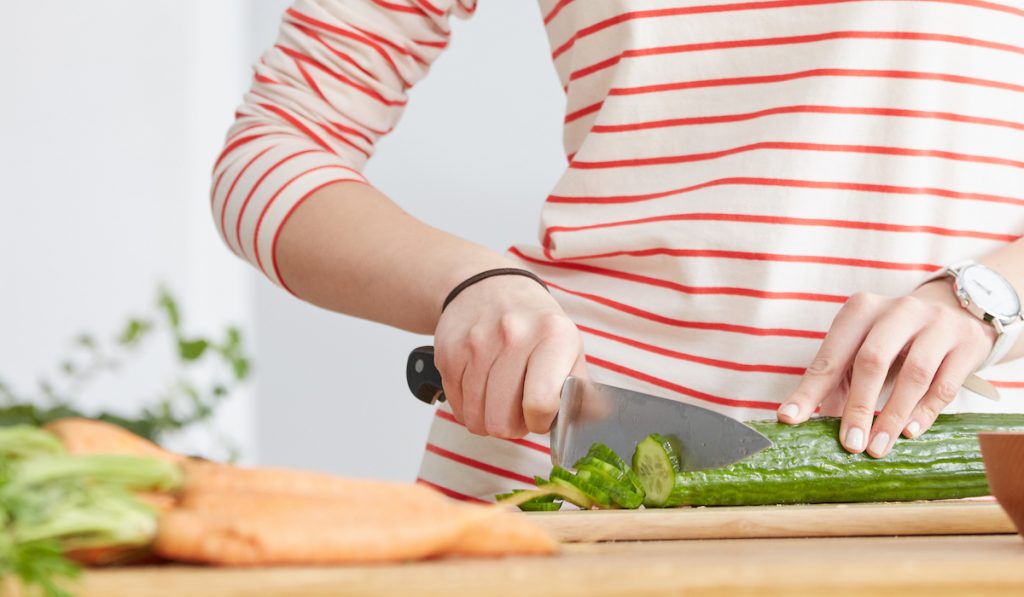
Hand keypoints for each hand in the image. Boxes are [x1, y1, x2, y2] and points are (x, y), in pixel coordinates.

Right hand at [433, 275, 585, 437]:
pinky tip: (482, 388)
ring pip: (478, 419)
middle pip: (503, 421)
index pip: (541, 404)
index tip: (541, 414)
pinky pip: (458, 408)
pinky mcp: (449, 353)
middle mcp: (513, 335)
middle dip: (513, 426)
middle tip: (519, 408)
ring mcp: (476, 344)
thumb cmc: (536, 326)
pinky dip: (470, 407)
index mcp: (553, 335)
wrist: (490, 288)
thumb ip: (578, 391)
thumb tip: (582, 427)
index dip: (540, 421)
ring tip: (501, 397)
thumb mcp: (570, 348)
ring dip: (490, 418)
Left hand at [776, 279, 996, 457]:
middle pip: (872, 360)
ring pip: (914, 374)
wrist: (957, 310)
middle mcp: (898, 310)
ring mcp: (936, 323)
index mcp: (861, 310)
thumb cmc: (896, 338)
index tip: (789, 419)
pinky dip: (926, 411)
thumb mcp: (863, 348)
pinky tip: (910, 432)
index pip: (830, 355)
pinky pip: (945, 383)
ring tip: (878, 448)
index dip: (809, 390)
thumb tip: (806, 422)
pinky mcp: (966, 342)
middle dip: (858, 406)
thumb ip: (838, 381)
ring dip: (893, 415)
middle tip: (850, 444)